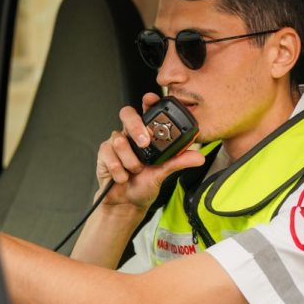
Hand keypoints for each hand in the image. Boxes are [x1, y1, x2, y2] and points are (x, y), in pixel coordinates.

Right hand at [95, 93, 203, 213]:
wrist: (127, 203)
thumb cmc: (144, 184)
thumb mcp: (164, 173)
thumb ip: (179, 162)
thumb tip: (198, 156)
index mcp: (146, 134)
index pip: (146, 111)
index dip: (148, 102)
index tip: (151, 99)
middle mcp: (130, 135)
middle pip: (127, 114)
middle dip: (135, 127)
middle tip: (144, 143)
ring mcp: (116, 143)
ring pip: (119, 140)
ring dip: (130, 160)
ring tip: (135, 170)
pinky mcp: (104, 153)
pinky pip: (109, 155)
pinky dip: (119, 170)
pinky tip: (123, 177)